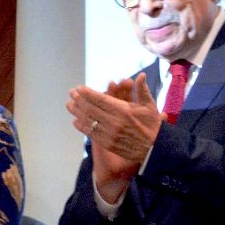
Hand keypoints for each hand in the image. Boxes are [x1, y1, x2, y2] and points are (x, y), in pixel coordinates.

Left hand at [67, 77, 160, 196]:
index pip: (100, 99)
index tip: (79, 88)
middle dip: (78, 100)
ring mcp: (109, 134)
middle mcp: (114, 122)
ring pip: (88, 121)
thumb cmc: (153, 126)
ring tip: (69, 105)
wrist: (155, 149)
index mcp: (123, 110)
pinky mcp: (108, 144)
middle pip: (91, 109)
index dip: (87, 93)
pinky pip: (91, 133)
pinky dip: (82, 126)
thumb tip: (141, 75)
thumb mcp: (150, 106)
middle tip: (71, 93)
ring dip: (76, 112)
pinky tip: (76, 121)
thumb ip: (142, 90)